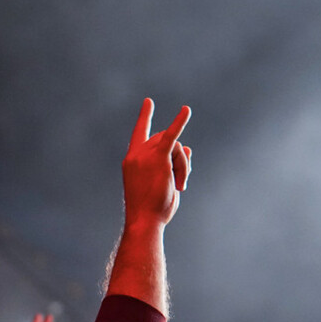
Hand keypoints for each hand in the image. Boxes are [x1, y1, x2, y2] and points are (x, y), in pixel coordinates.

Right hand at [122, 98, 191, 229]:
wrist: (144, 220)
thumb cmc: (151, 208)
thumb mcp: (161, 183)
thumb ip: (173, 164)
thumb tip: (188, 148)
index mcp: (132, 160)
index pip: (139, 134)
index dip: (145, 117)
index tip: (149, 102)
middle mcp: (137, 154)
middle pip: (165, 141)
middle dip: (178, 160)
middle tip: (180, 184)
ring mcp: (145, 154)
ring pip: (175, 146)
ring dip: (183, 166)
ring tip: (180, 186)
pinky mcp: (158, 158)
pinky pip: (171, 136)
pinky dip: (179, 122)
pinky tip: (186, 111)